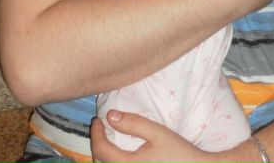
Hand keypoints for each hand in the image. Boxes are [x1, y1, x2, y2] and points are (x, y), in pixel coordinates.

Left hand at [91, 111, 211, 162]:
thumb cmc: (178, 152)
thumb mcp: (157, 133)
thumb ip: (133, 124)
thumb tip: (110, 115)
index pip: (101, 150)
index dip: (96, 133)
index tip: (98, 119)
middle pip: (100, 162)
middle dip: (97, 145)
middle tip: (100, 128)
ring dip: (103, 156)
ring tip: (108, 139)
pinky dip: (112, 162)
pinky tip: (118, 155)